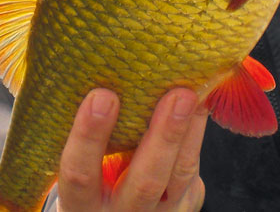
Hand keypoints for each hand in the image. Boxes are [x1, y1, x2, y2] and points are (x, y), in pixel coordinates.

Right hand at [56, 88, 207, 210]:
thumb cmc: (90, 182)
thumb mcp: (81, 170)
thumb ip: (90, 142)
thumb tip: (106, 81)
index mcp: (81, 205)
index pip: (80, 174)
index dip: (89, 138)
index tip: (102, 96)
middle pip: (145, 182)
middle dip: (164, 137)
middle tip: (177, 94)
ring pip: (180, 178)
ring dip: (190, 133)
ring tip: (195, 94)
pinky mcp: (183, 209)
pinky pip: (193, 174)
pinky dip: (196, 137)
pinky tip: (199, 106)